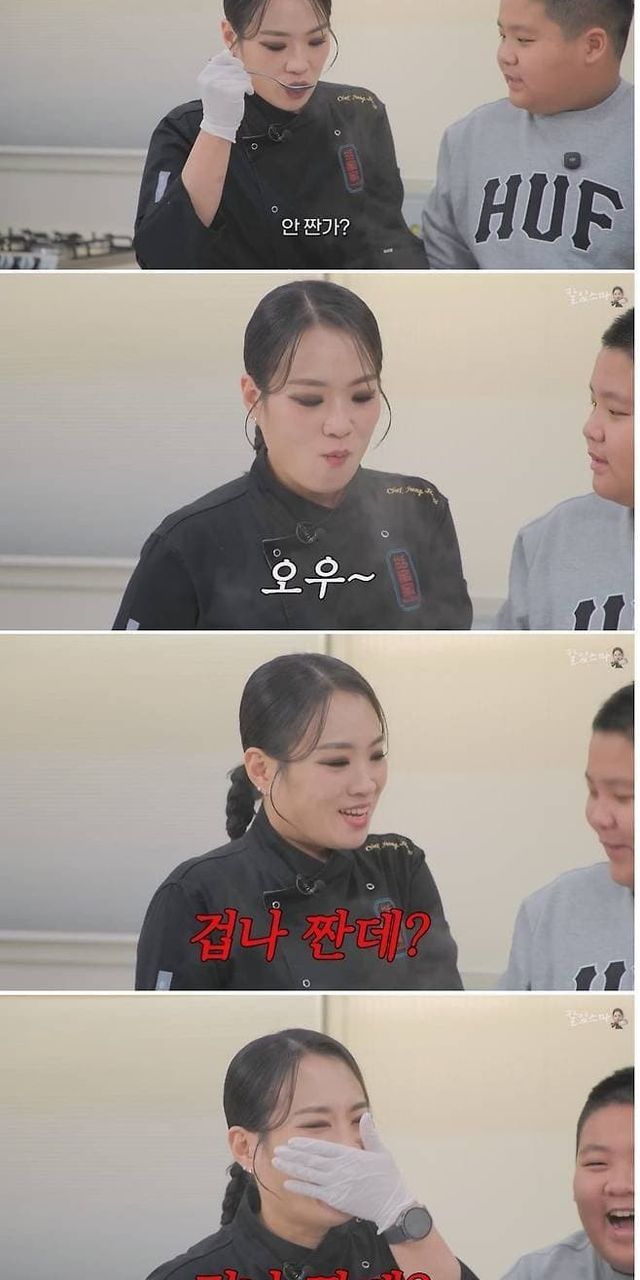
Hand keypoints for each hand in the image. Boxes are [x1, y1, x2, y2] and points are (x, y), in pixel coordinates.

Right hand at [197, 49, 253, 141]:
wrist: (218, 125)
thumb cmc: (218, 106)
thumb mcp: (212, 84)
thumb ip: (218, 69)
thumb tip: (227, 51)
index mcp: (206, 75)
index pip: (221, 58)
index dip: (232, 61)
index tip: (236, 70)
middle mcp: (211, 79)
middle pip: (233, 65)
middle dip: (240, 72)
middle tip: (242, 80)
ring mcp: (221, 85)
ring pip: (240, 74)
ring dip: (245, 80)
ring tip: (244, 88)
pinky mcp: (231, 92)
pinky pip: (245, 83)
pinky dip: (249, 87)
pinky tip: (248, 92)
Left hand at [271, 1112, 416, 1232]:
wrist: (392, 1205)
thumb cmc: (388, 1177)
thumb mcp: (381, 1151)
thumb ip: (370, 1134)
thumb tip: (366, 1115)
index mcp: (349, 1154)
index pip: (321, 1147)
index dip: (304, 1144)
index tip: (291, 1142)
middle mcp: (339, 1167)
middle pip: (310, 1159)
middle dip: (292, 1154)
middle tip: (277, 1150)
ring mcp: (336, 1184)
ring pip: (308, 1174)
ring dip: (291, 1167)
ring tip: (277, 1162)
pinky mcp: (335, 1199)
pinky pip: (313, 1192)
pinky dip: (299, 1187)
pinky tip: (287, 1183)